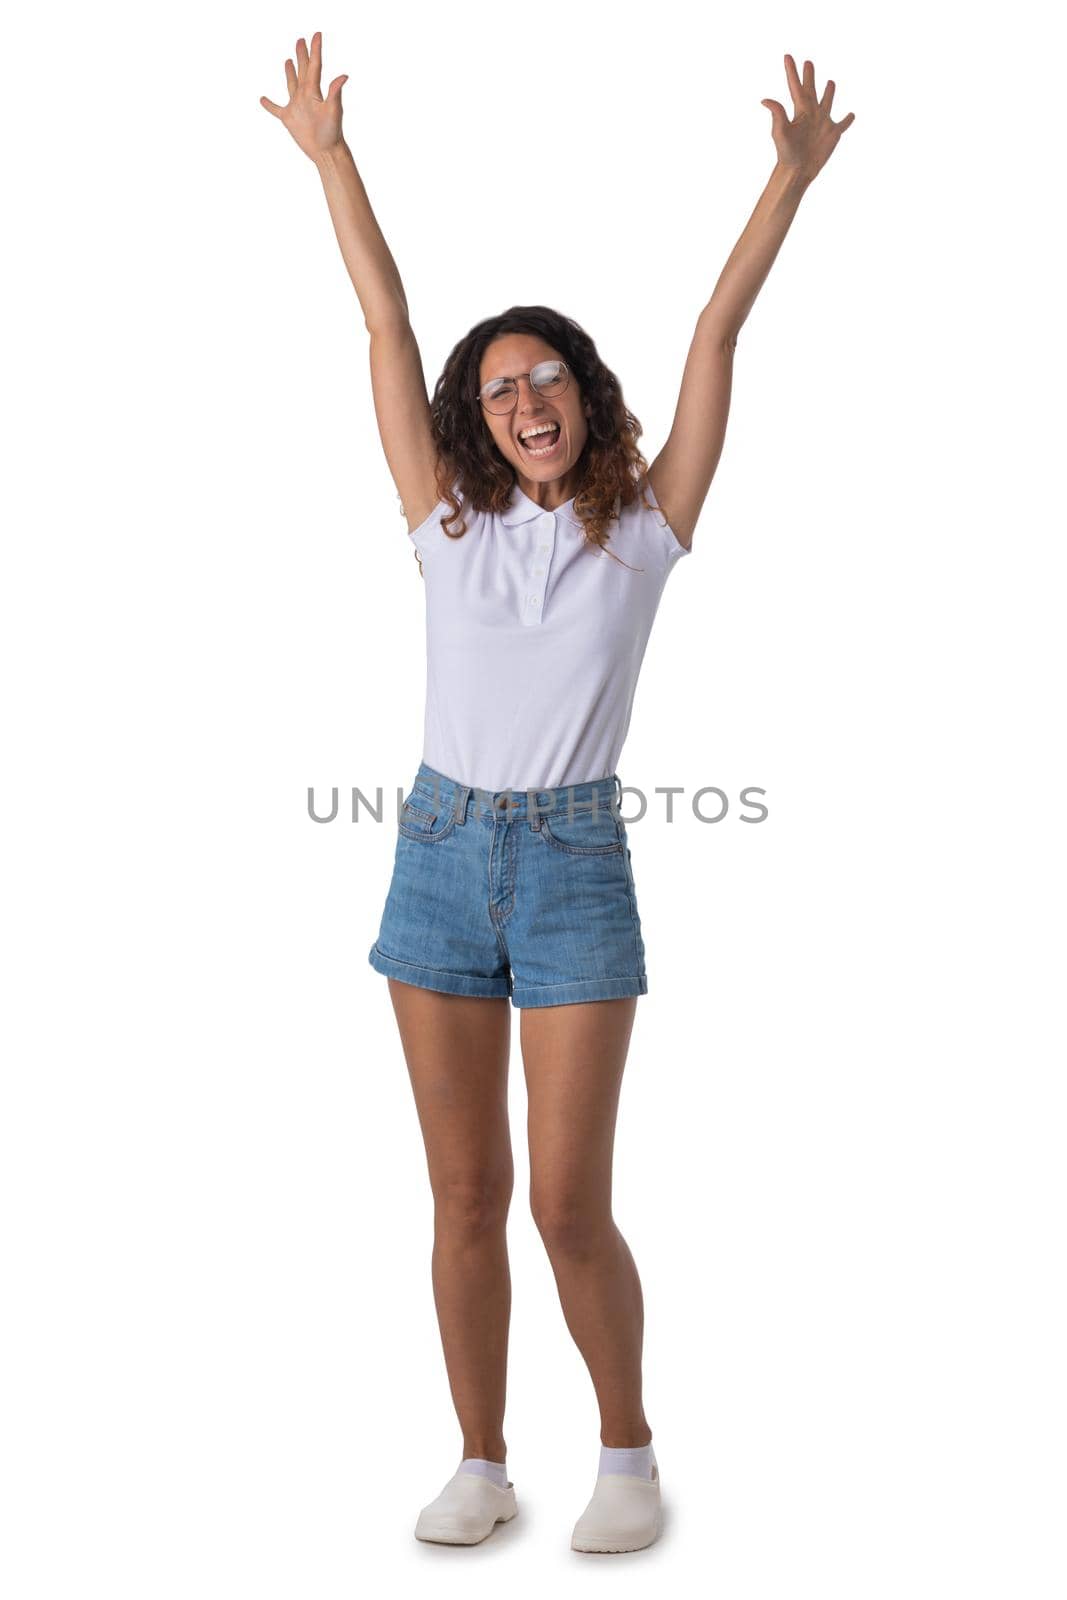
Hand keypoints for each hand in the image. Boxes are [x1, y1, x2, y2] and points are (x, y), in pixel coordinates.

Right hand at [260, 31, 348, 160]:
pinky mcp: (289, 119)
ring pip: (291, 84)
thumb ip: (335, 92)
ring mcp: (296, 106)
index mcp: (314, 91)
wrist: (326, 152)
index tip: (316, 34)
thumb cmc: (332, 133)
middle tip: (300, 40)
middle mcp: (305, 96)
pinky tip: (262, 99)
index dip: (316, 50)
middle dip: (302, 55)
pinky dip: (269, 105)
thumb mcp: (333, 111)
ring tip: (288, 60)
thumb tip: (344, 76)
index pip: (315, 66)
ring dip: (289, 72)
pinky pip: (276, 110)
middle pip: (303, 70)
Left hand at [761, 54, 854, 184]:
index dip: (791, 71)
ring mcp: (823, 122)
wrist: (799, 171)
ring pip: (828, 102)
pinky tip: (852, 115)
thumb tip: (765, 100)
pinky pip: (843, 124)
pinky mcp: (833, 134)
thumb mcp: (781, 132)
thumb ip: (777, 114)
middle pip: (811, 89)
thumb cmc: (787, 153)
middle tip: (809, 62)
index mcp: (800, 110)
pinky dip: (848, 119)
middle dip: (810, 76)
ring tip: (830, 82)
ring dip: (829, 92)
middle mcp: (812, 113)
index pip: (795, 86)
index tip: (787, 56)